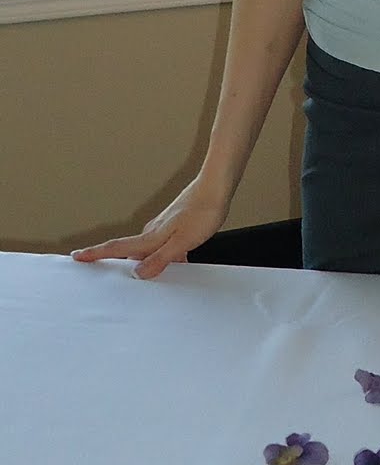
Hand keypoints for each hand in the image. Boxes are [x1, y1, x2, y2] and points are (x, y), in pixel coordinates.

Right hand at [70, 177, 231, 278]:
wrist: (217, 186)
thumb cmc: (203, 211)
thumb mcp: (183, 241)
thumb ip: (160, 258)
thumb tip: (137, 272)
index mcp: (151, 236)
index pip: (118, 247)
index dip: (96, 253)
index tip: (77, 256)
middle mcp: (153, 230)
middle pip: (130, 251)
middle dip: (120, 264)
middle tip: (108, 277)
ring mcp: (164, 225)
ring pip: (149, 249)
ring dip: (149, 262)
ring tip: (151, 278)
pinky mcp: (176, 223)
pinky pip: (165, 244)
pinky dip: (167, 255)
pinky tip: (180, 261)